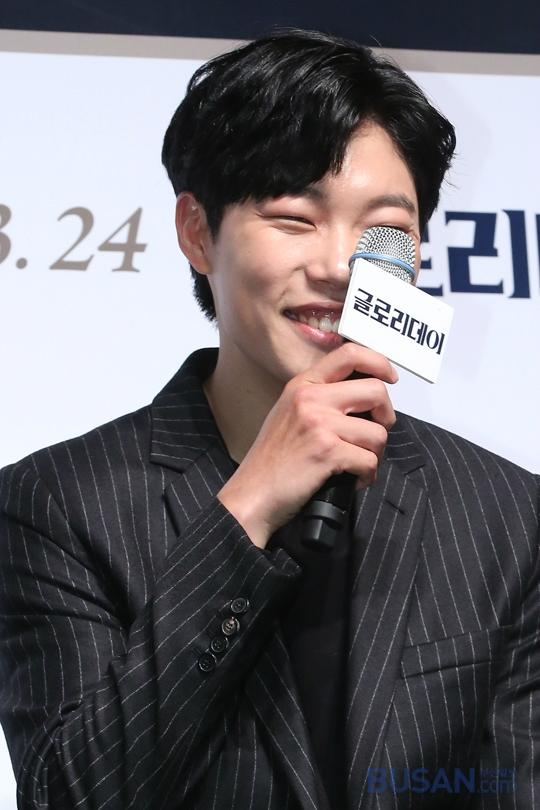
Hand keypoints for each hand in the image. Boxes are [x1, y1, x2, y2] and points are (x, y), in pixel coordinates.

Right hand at [217, 342, 397, 548]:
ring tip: (355, 464)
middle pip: (376, 391)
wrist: (252, 494)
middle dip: (386, 417)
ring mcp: (319, 424)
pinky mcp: (328, 452)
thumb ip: (320, 398)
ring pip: (378, 433)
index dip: (379, 362)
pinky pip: (370, 461)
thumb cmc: (272, 460)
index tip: (389, 376)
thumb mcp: (289, 413)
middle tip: (374, 435)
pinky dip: (366, 476)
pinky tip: (350, 480)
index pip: (350, 354)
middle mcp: (311, 398)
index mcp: (303, 385)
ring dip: (374, 454)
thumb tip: (364, 397)